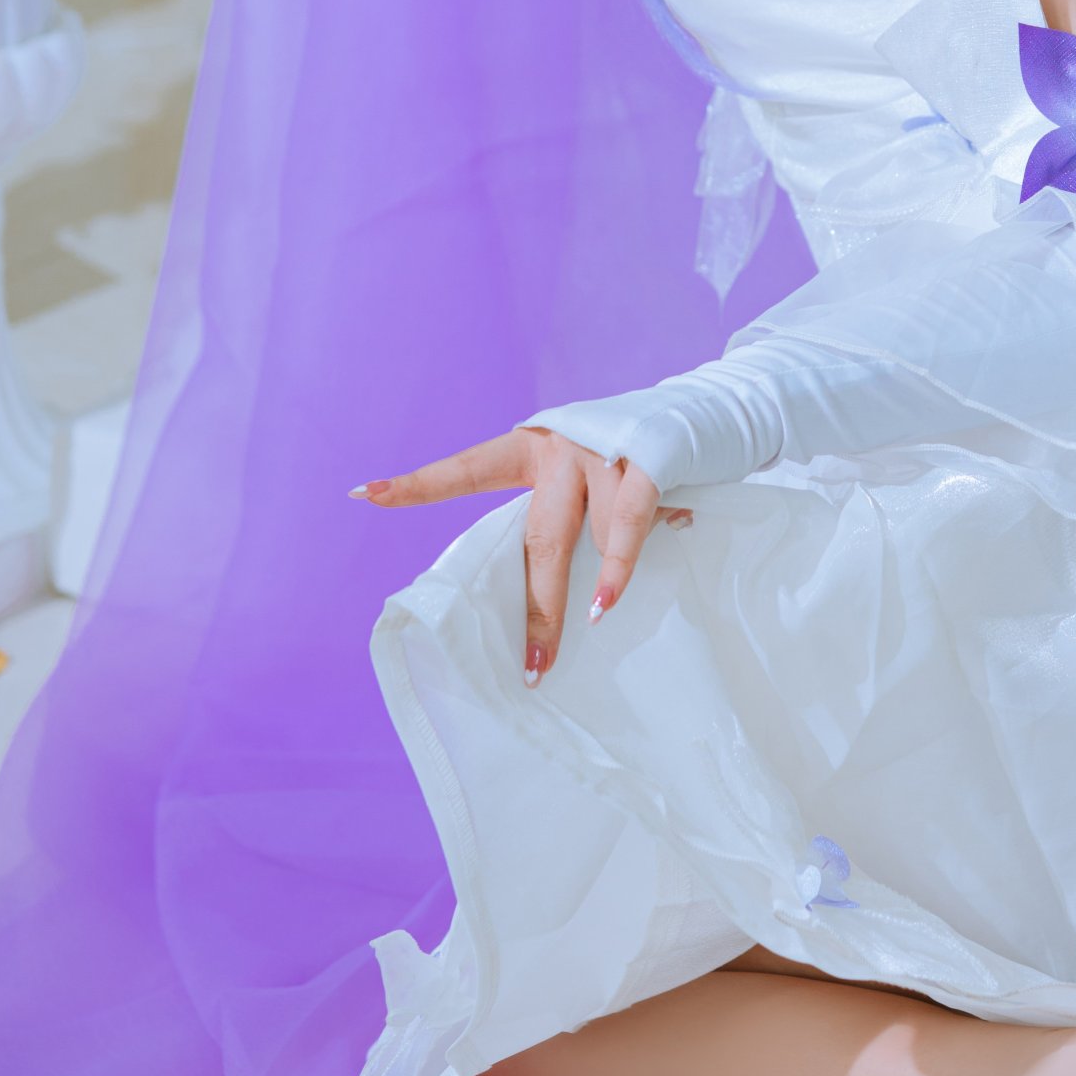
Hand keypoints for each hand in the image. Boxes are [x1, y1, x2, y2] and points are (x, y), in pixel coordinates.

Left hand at [354, 426, 685, 682]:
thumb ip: (564, 516)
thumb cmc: (641, 457)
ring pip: (585, 538)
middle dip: (533, 608)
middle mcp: (560, 444)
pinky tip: (606, 603)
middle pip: (533, 538)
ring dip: (588, 589)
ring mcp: (603, 449)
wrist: (712, 410)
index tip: (363, 494)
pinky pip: (627, 524)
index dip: (418, 484)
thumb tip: (552, 596)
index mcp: (534, 445)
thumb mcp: (589, 476)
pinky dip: (618, 568)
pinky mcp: (648, 458)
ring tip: (587, 624)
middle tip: (530, 664)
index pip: (467, 468)